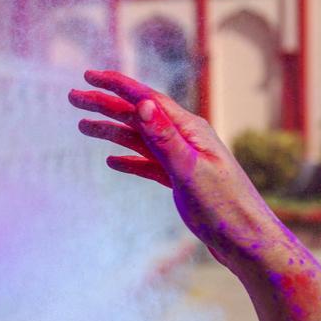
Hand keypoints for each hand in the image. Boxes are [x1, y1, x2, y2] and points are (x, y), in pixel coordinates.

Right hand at [68, 69, 286, 269]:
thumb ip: (164, 138)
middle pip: (138, 116)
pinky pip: (148, 163)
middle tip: (72, 97)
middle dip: (105, 104)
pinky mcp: (181, 181)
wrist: (248, 243)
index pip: (146, 100)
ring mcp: (183, 160)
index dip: (116, 86)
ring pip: (139, 139)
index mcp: (189, 130)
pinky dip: (128, 159)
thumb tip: (141, 104)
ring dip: (111, 130)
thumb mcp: (189, 170)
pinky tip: (111, 161)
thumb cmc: (225, 208)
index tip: (88, 76)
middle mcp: (185, 139)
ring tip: (81, 126)